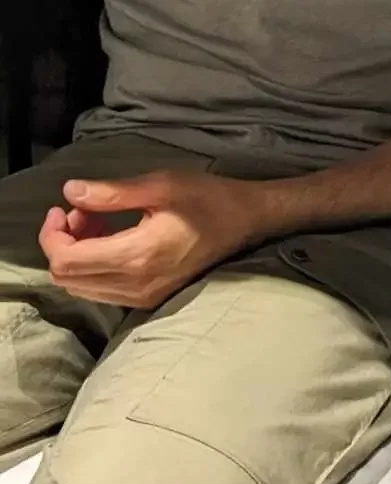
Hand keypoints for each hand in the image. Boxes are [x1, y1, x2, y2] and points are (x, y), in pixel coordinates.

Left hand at [38, 169, 262, 308]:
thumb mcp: (160, 185)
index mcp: (136, 255)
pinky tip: (109, 239)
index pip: (67, 260)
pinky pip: (101, 291)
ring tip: (94, 222)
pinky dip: (92, 267)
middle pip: (67, 279)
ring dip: (76, 255)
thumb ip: (111, 192)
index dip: (52, 235)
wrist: (245, 222)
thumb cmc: (206, 198)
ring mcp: (141, 296)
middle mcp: (135, 284)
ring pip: (81, 288)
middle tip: (80, 211)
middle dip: (62, 244)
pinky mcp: (147, 299)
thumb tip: (70, 192)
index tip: (62, 207)